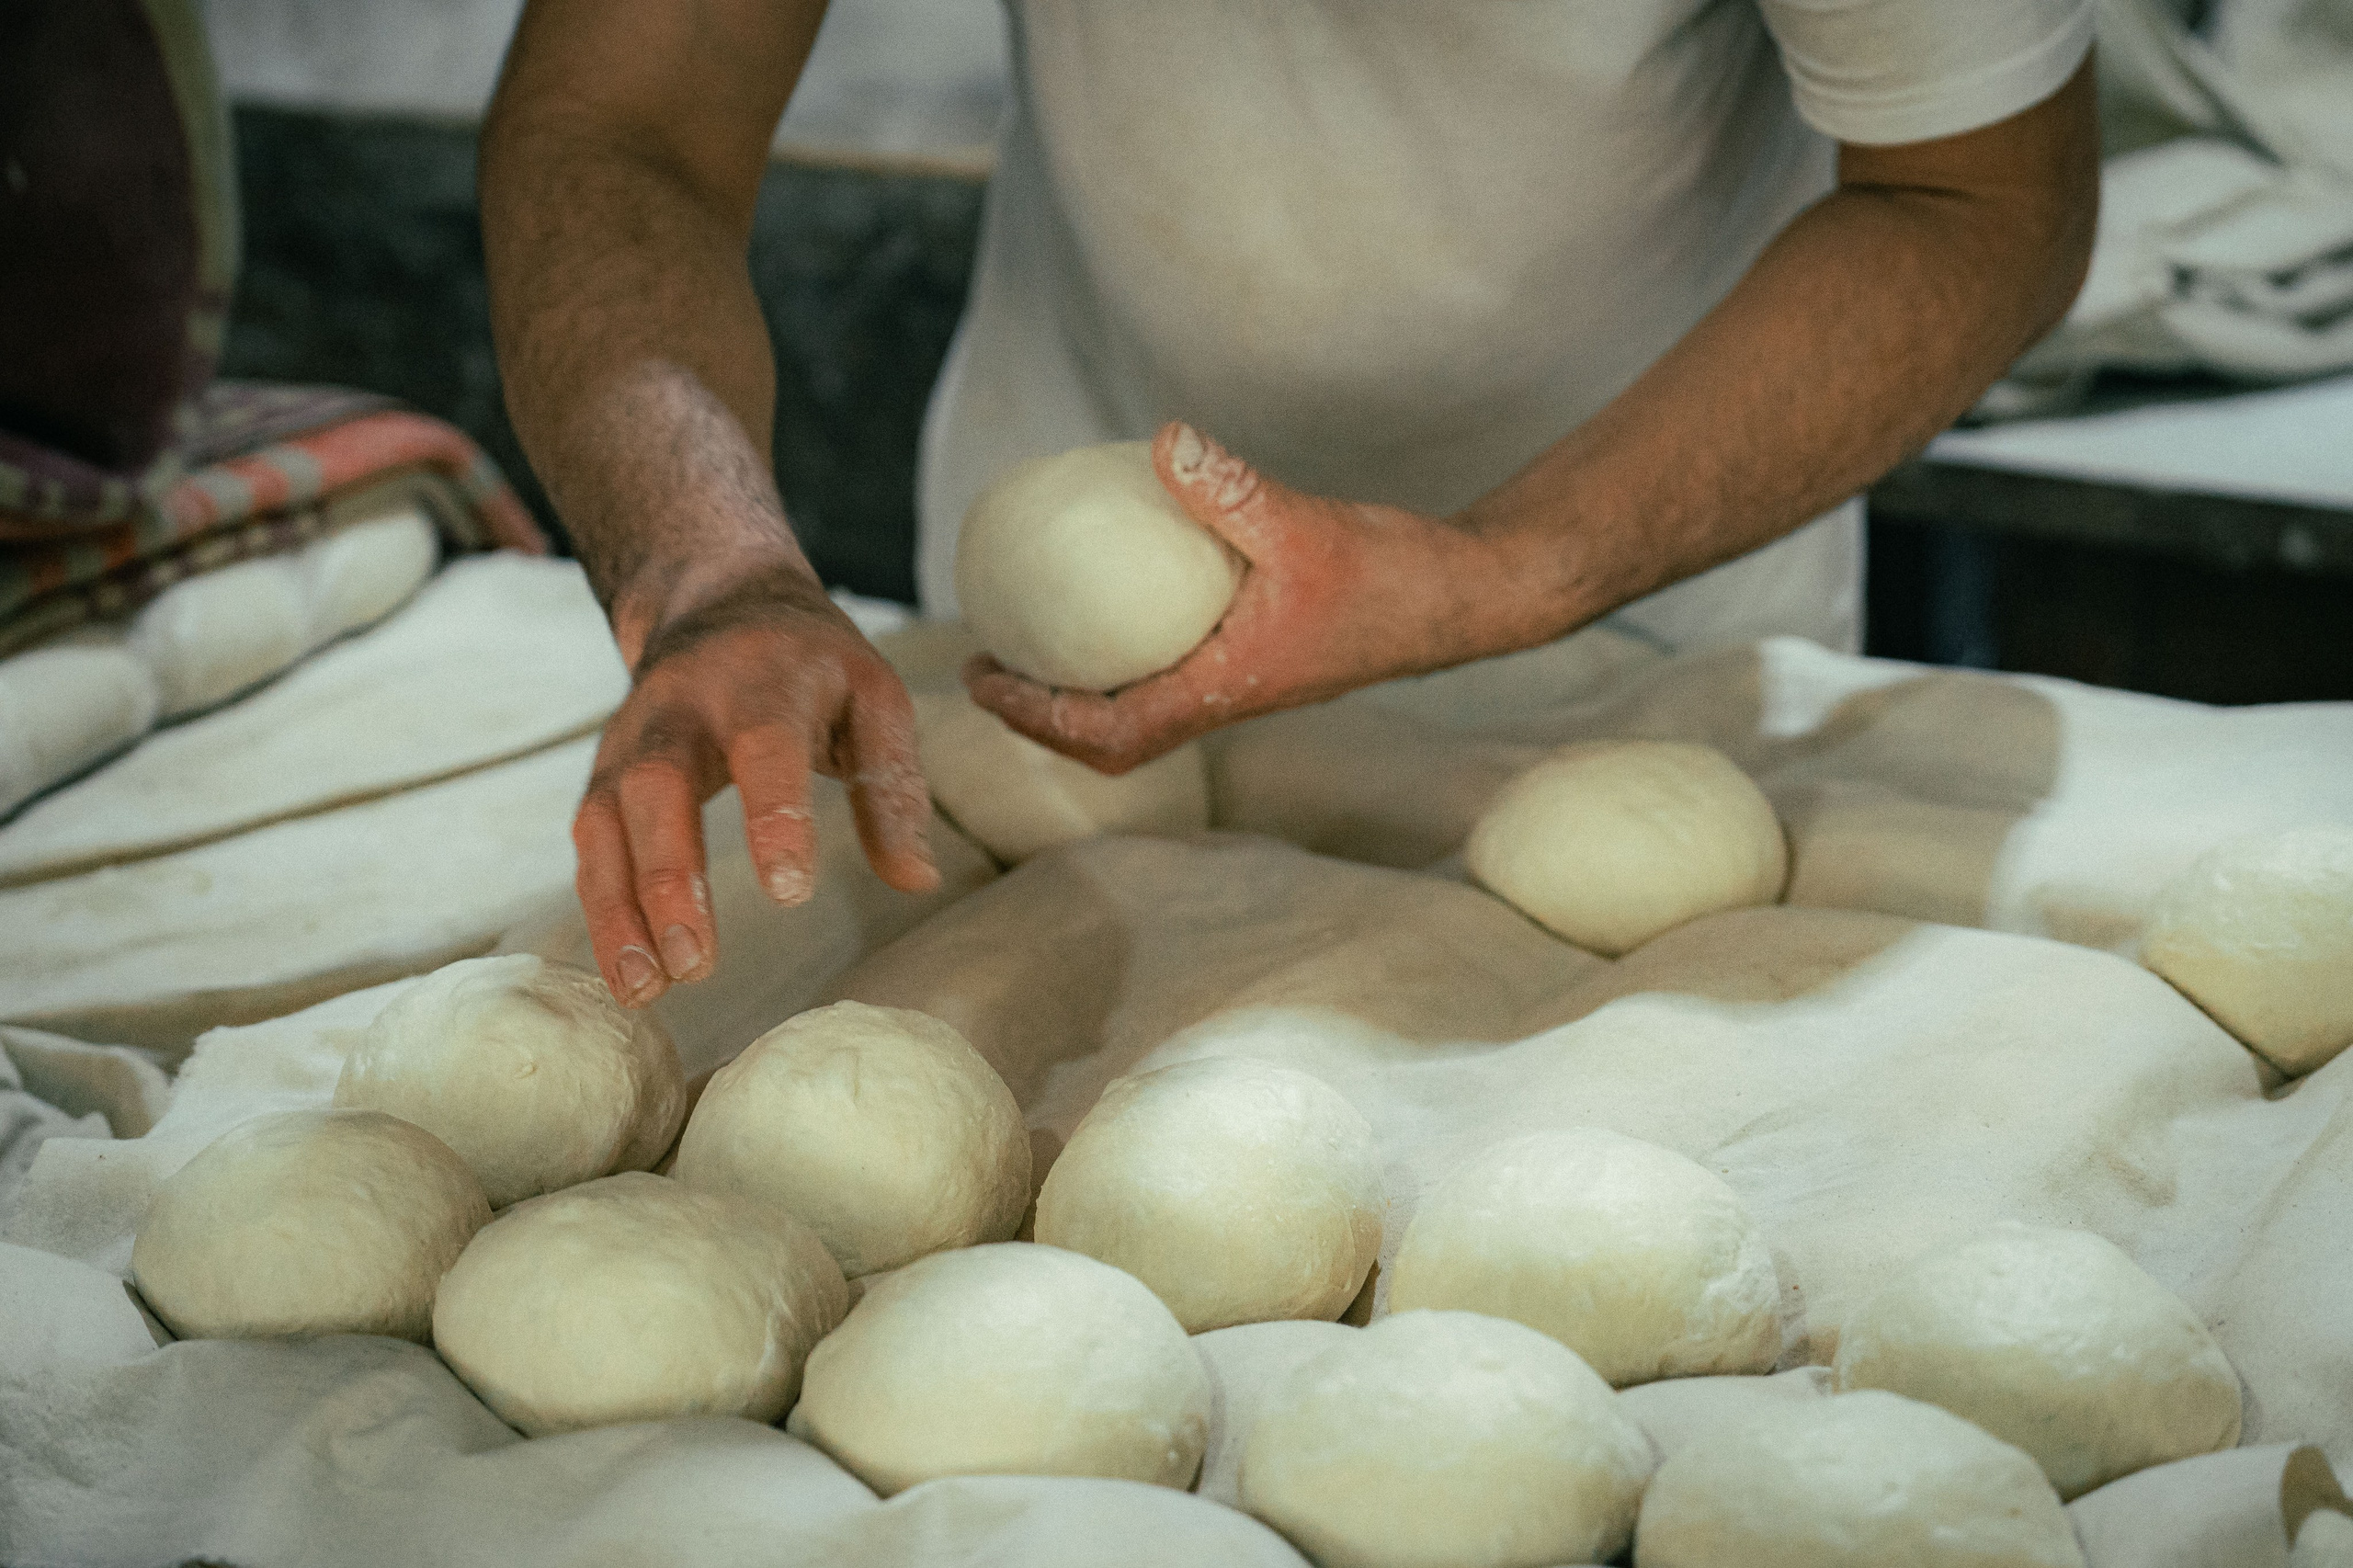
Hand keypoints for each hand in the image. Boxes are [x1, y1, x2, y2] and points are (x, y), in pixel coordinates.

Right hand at [575, 545, 937, 1008]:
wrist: (717, 603)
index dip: (773, 815)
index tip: (789, 891)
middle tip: (697, 963)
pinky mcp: (604, 775)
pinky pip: (589, 845)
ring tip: (648, 988)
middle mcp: (680, 707)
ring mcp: (630, 739)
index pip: (763, 745)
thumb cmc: (812, 666)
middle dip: (670, 877)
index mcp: (762, 681)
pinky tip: (629, 976)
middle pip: (656, 786)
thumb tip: (917, 879)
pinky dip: (601, 912)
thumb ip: (894, 787)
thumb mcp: (874, 699)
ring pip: (605, 821)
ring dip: (620, 909)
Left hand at [963, 422, 1507, 773]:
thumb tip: (1162, 441)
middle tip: (989, 668)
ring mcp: (1243, 682)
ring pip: (1142, 713)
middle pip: (1113, 742)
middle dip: (1042, 718)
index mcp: (1225, 690)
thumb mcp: (1307, 525)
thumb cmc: (1395, 574)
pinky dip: (1127, 656)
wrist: (1465, 596)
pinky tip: (1114, 595)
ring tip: (1034, 642)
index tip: (984, 678)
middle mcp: (1227, 698)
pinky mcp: (1261, 656)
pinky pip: (1172, 672)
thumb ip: (1232, 488)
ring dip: (1081, 693)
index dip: (1036, 716)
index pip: (1109, 733)